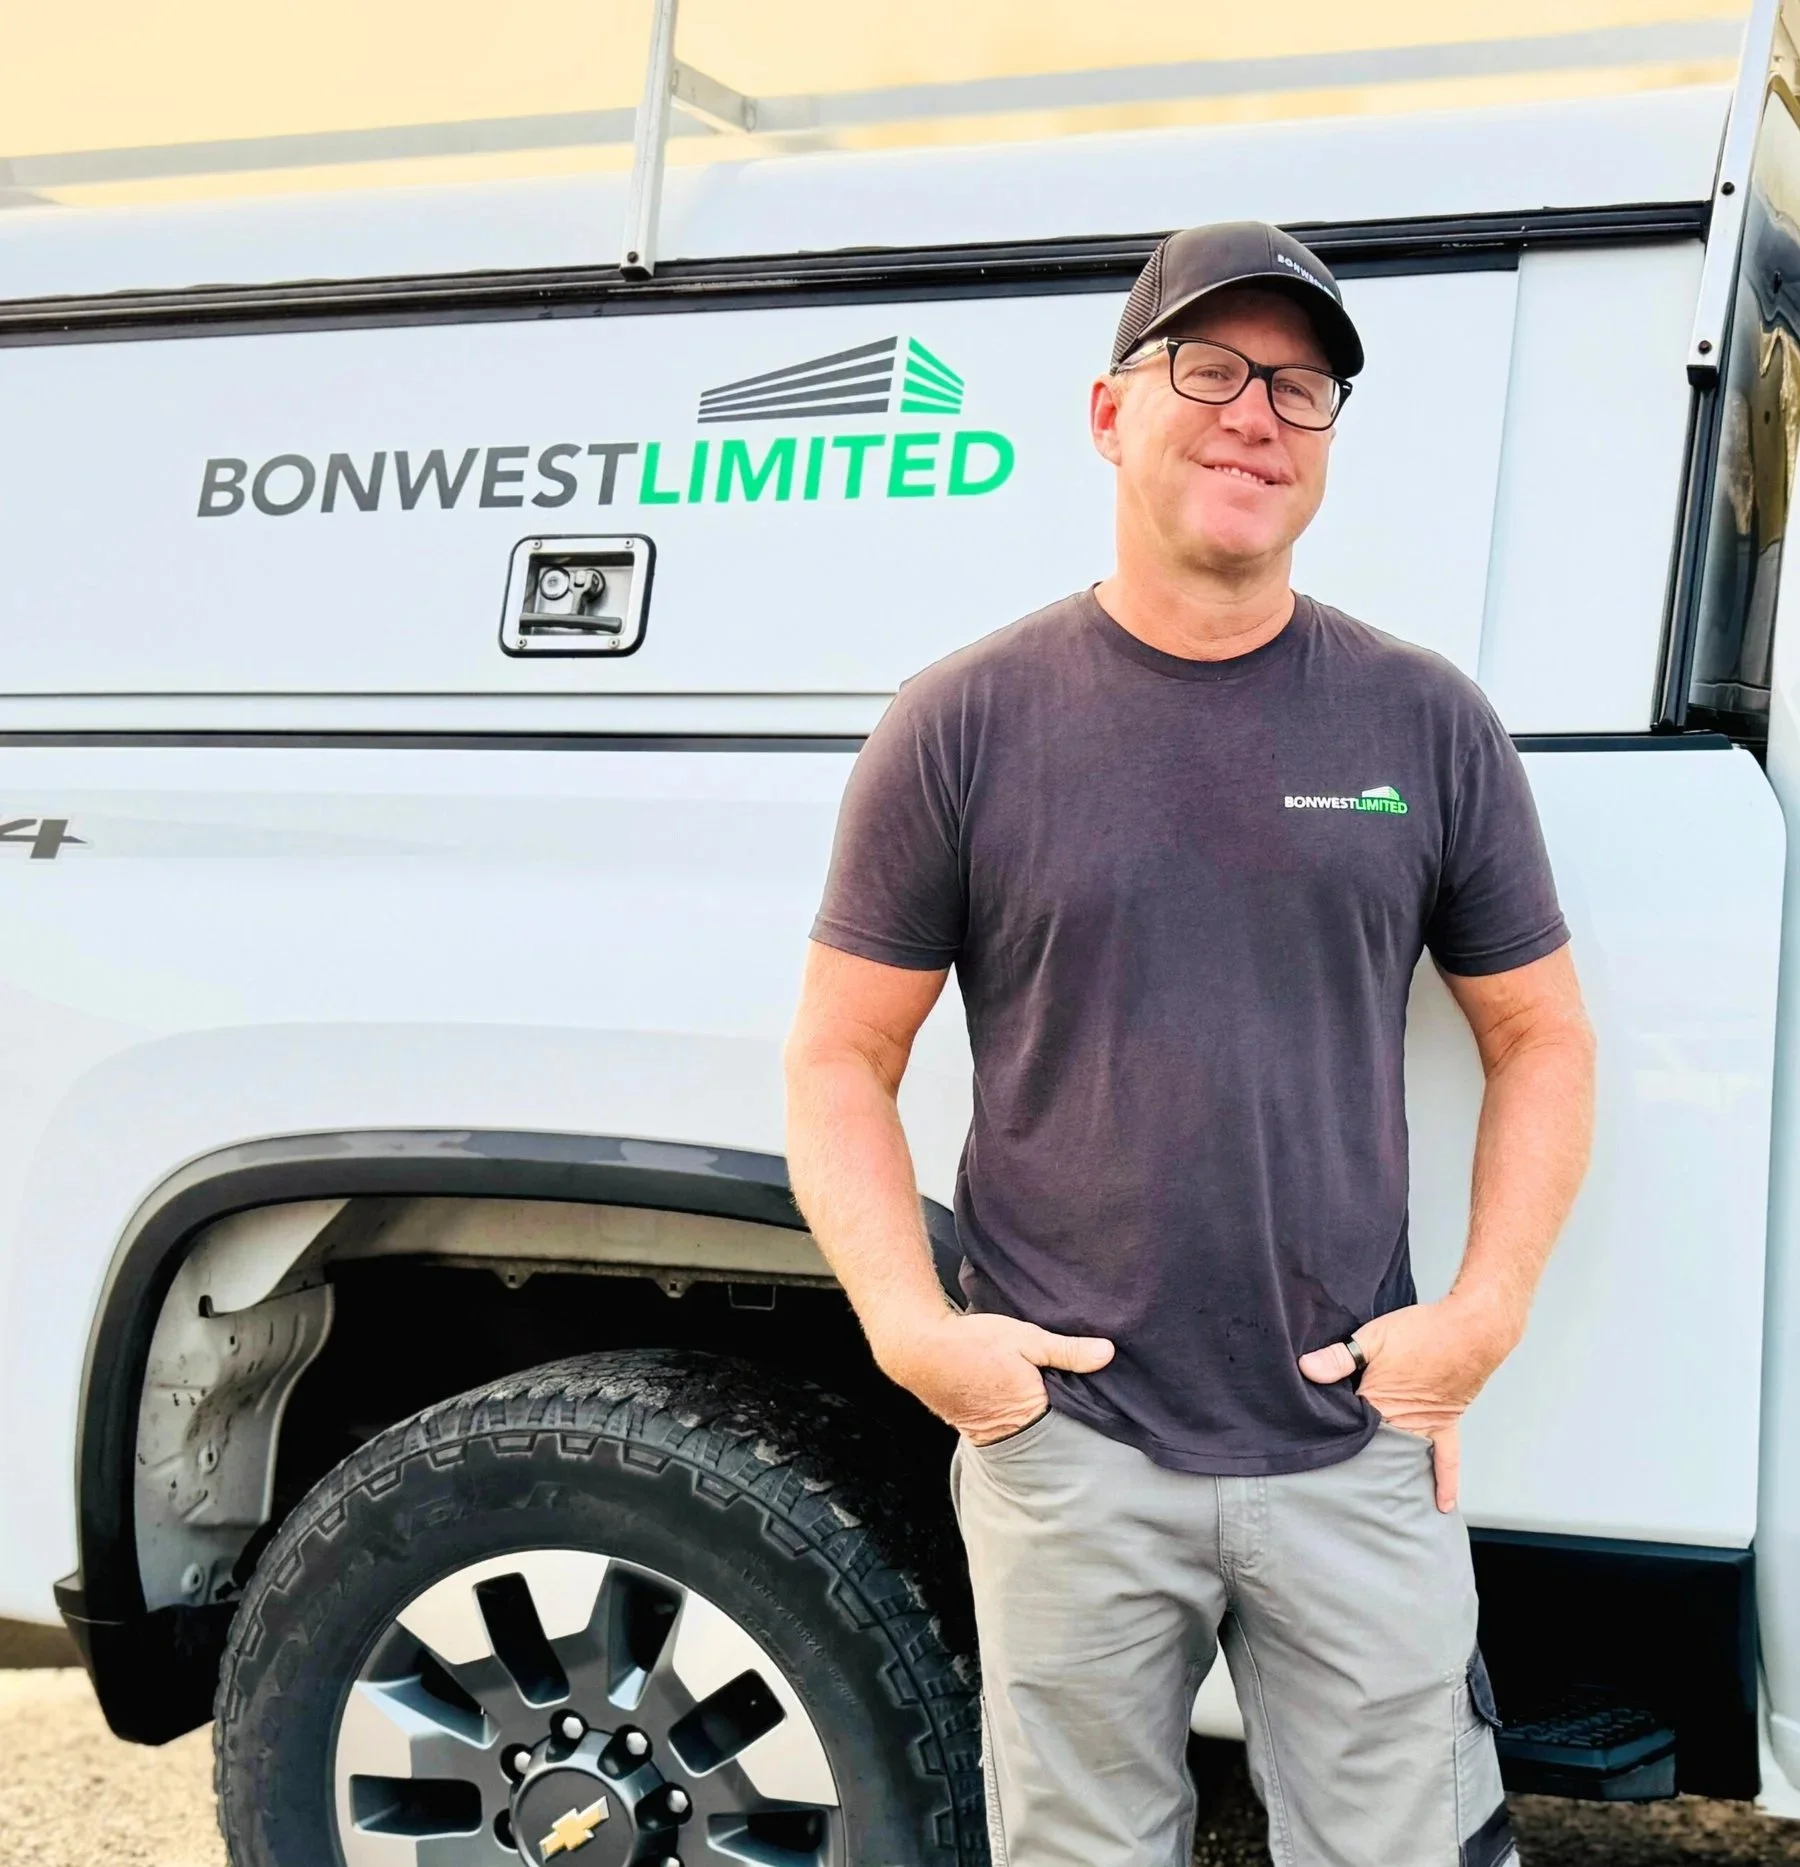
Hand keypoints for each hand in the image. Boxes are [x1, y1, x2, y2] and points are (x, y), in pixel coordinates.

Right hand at [873, 1310, 1114, 1444]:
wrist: (919, 1347)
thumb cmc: (973, 1343)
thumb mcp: (1027, 1339)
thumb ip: (1067, 1350)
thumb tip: (1107, 1353)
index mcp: (1029, 1414)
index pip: (1065, 1422)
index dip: (1077, 1410)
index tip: (1092, 1400)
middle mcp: (1007, 1431)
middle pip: (1040, 1429)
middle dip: (1051, 1414)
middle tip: (1061, 1393)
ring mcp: (983, 1431)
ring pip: (1016, 1426)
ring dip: (1024, 1412)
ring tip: (1031, 1390)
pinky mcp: (966, 1422)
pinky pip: (994, 1421)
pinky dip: (1002, 1409)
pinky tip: (1003, 1389)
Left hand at [1297, 1297, 1518, 1511]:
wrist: (1470, 1329)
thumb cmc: (1422, 1330)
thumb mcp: (1373, 1337)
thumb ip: (1339, 1356)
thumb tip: (1306, 1368)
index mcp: (1378, 1400)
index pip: (1348, 1427)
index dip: (1332, 1434)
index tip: (1317, 1451)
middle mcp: (1401, 1419)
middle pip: (1374, 1446)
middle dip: (1358, 1461)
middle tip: (1341, 1485)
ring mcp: (1425, 1425)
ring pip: (1404, 1456)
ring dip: (1391, 1472)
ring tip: (1376, 1498)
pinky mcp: (1447, 1423)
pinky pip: (1448, 1459)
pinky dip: (1445, 1482)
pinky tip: (1442, 1504)